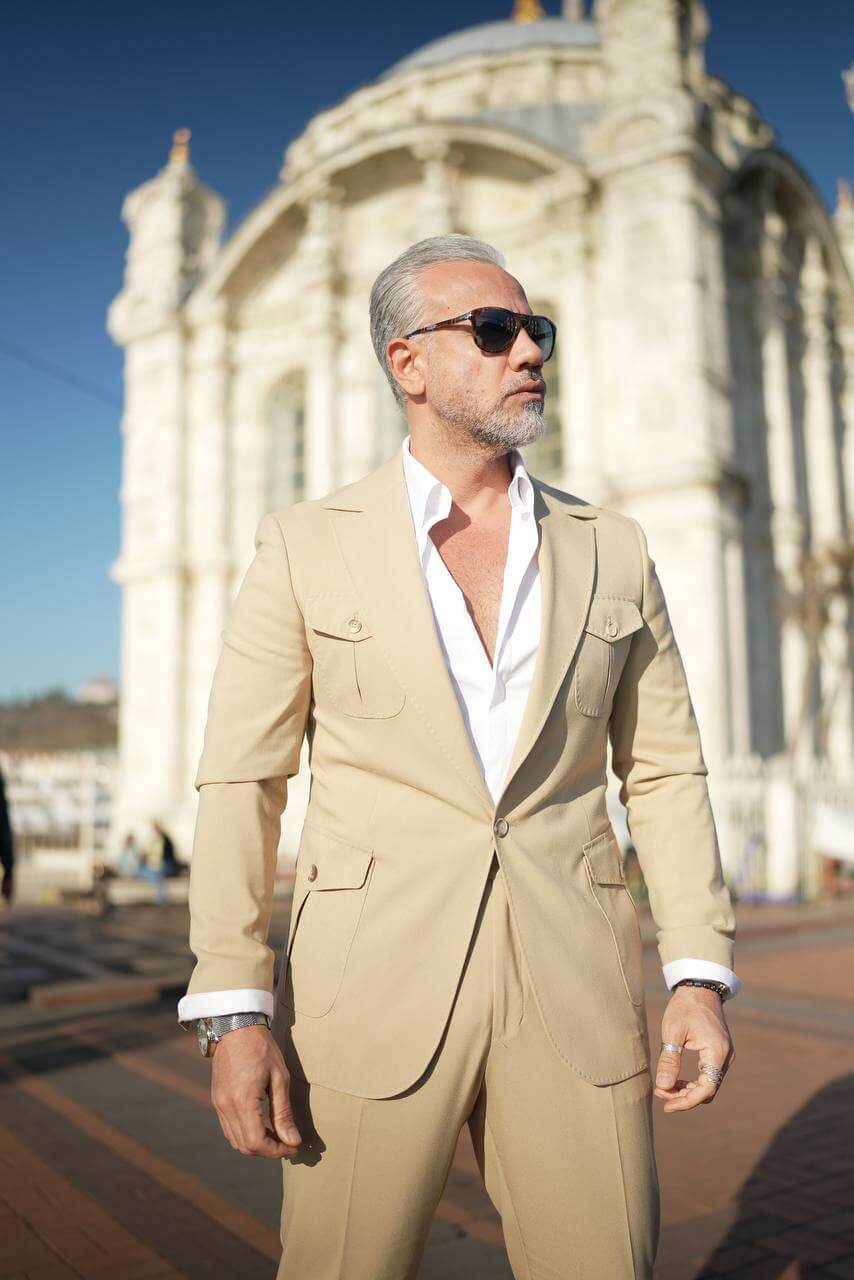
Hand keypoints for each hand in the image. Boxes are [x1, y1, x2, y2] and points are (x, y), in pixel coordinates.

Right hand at [210, 1023, 301, 1156]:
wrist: (236, 1027)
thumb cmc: (261, 1048)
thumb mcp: (279, 1078)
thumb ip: (283, 1112)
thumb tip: (293, 1141)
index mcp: (242, 1102)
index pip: (256, 1143)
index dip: (276, 1151)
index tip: (293, 1146)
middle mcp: (226, 1107)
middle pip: (245, 1146)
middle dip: (268, 1150)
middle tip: (288, 1141)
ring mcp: (219, 1105)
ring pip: (235, 1141)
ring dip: (256, 1144)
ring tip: (277, 1134)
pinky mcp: (217, 1101)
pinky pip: (229, 1129)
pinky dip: (245, 1134)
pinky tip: (261, 1124)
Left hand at [654, 985, 734, 1112]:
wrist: (699, 989)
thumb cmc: (684, 1007)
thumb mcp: (672, 1032)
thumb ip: (669, 1060)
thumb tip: (662, 1087)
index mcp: (716, 1052)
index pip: (706, 1088)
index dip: (687, 1102)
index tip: (667, 1106)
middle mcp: (725, 1057)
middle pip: (707, 1090)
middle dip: (684, 1097)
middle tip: (660, 1095)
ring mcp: (724, 1056)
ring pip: (708, 1084)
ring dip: (687, 1091)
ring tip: (664, 1089)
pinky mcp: (718, 1054)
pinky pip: (708, 1075)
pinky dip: (692, 1082)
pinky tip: (674, 1081)